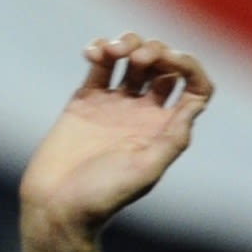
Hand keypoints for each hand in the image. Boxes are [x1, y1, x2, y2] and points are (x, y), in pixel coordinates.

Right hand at [19, 33, 212, 238]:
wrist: (55, 207)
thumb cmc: (102, 197)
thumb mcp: (146, 171)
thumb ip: (173, 138)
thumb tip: (195, 104)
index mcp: (164, 129)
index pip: (193, 88)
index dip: (190, 66)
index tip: (172, 59)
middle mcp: (142, 114)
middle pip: (163, 66)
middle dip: (155, 50)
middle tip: (137, 58)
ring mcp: (113, 105)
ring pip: (132, 59)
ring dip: (128, 44)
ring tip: (113, 50)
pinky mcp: (84, 101)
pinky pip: (99, 65)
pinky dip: (99, 50)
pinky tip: (93, 52)